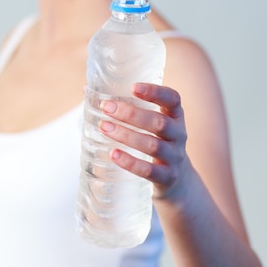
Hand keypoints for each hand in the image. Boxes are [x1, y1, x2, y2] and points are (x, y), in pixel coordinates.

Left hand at [99, 82, 189, 198]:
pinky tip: (113, 154)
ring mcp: (174, 157)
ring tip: (104, 127)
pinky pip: (149, 170)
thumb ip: (124, 106)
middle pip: (159, 122)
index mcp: (175, 115)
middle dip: (131, 114)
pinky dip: (130, 162)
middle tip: (106, 107)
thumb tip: (87, 89)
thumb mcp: (149, 123)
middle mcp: (178, 134)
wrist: (177, 179)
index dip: (155, 92)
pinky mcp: (167, 177)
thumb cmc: (154, 140)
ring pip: (152, 145)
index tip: (133, 87)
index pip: (172, 99)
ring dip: (126, 135)